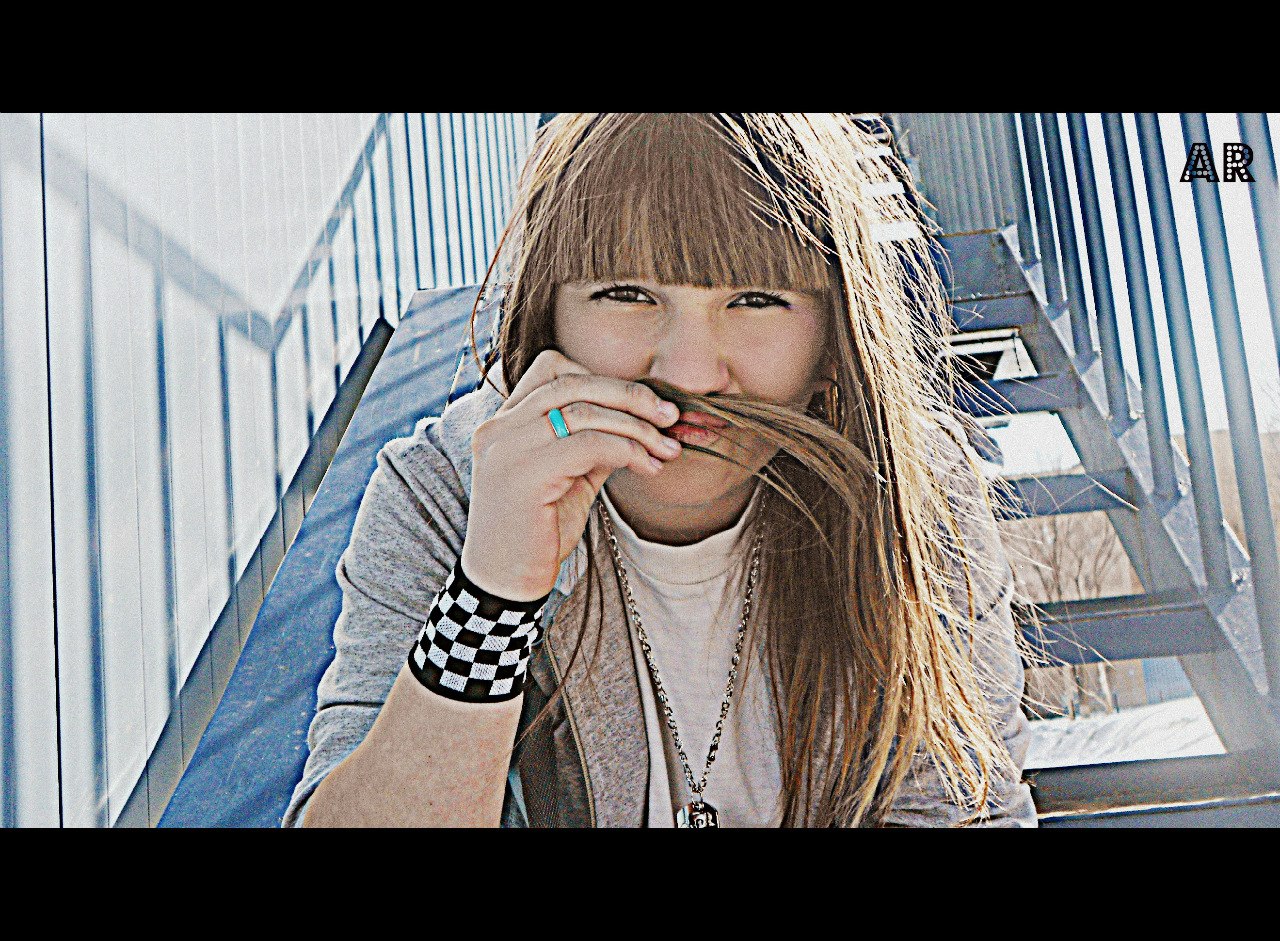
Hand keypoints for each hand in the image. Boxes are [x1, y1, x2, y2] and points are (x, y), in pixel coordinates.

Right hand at [460, 349, 682, 600]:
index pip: (552, 369)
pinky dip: (627, 450)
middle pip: (573, 383)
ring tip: (666, 448)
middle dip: (630, 395)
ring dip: (636, 427)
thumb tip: (642, 422)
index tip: (640, 404)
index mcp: (504, 423)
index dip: (602, 378)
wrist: (507, 584)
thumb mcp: (572, 478)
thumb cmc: (538, 533)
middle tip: (669, 415)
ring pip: (584, 411)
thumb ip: (594, 444)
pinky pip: (588, 445)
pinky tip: (647, 466)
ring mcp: (506, 449)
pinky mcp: (523, 476)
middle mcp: (498, 429)